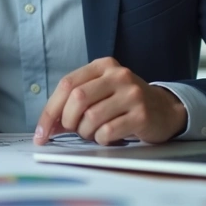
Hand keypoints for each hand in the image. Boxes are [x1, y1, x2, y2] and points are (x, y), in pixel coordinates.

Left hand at [33, 57, 185, 145]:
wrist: (165, 109)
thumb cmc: (124, 103)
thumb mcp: (99, 93)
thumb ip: (72, 104)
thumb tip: (46, 126)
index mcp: (102, 66)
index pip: (67, 84)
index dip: (50, 110)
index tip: (40, 133)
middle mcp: (118, 75)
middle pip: (77, 98)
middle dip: (68, 121)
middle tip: (73, 130)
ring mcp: (131, 94)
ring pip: (91, 117)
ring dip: (85, 132)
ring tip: (93, 132)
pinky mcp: (141, 114)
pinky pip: (108, 131)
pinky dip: (100, 139)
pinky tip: (107, 136)